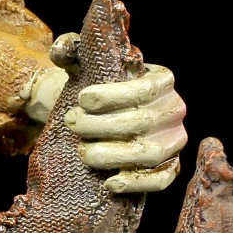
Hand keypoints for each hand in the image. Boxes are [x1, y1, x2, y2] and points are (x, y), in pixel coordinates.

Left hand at [61, 50, 186, 192]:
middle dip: (101, 125)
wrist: (100, 116)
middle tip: (72, 123)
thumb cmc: (94, 86)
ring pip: (150, 153)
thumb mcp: (83, 63)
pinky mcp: (169, 167)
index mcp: (161, 80)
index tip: (82, 99)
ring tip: (83, 151)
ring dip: (112, 155)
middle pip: (142, 122)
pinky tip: (109, 182)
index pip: (145, 89)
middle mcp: (174, 110)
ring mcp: (174, 140)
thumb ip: (70, 50)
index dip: (113, 96)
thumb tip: (59, 51)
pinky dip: (135, 183)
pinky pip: (160, 179)